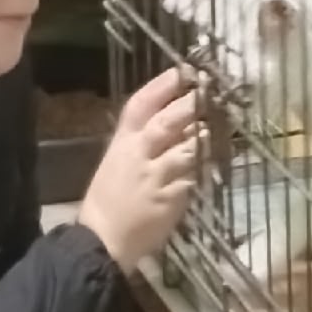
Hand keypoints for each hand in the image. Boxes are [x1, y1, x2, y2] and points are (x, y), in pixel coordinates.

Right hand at [81, 69, 202, 274]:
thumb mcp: (117, 162)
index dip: (161, 87)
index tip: (181, 72)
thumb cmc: (108, 200)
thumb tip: (177, 124)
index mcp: (121, 143)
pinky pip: (191, 178)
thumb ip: (142, 142)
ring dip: (200, 138)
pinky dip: (200, 169)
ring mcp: (155, 176)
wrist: (101, 240)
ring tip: (209, 130)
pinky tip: (208, 163)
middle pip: (166, 122)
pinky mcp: (170, 198)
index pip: (140, 105)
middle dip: (187, 105)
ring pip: (184, 149)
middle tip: (206, 92)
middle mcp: (138, 154)